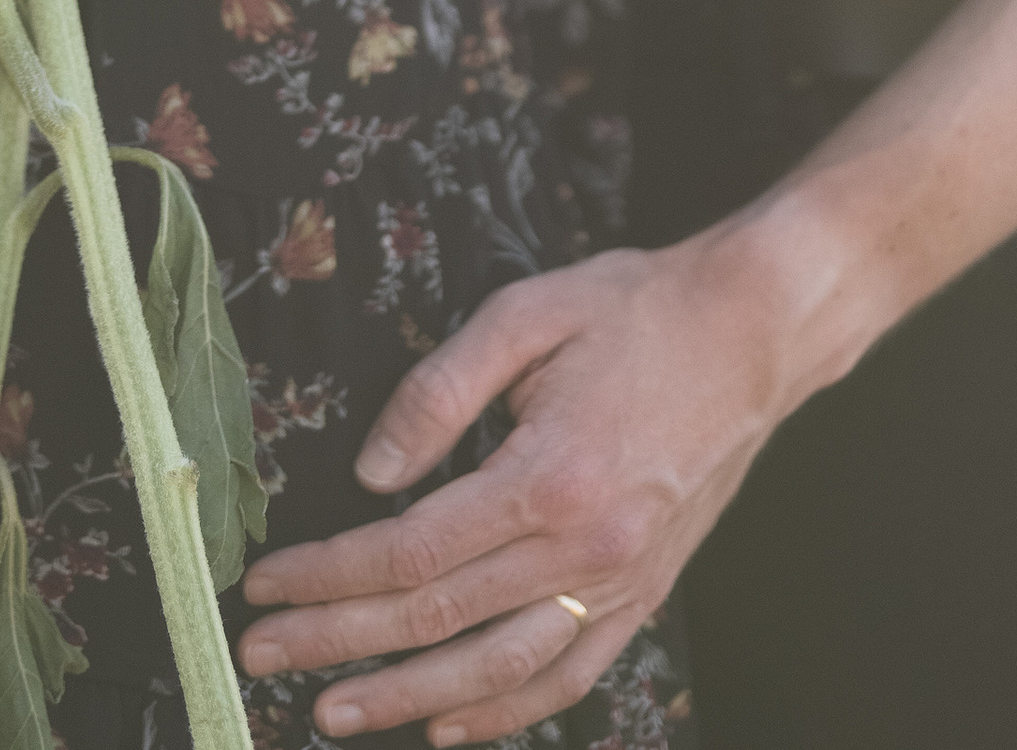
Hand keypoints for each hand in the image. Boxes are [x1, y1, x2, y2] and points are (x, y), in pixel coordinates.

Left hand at [237, 238, 803, 743]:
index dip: (328, 575)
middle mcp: (585, 549)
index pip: (410, 549)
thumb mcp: (527, 312)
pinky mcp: (646, 596)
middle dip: (338, 643)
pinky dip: (505, 714)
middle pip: (437, 618)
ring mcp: (621, 584)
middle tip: (262, 657)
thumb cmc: (637, 308)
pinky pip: (567, 677)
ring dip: (407, 700)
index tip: (265, 586)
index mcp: (548, 477)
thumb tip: (371, 470)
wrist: (754, 333)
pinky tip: (449, 726)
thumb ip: (441, 389)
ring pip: (497, 670)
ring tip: (333, 713)